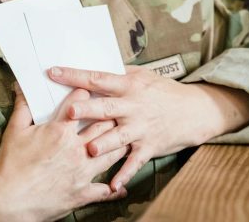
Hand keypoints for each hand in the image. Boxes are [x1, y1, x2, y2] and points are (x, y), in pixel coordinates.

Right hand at [0, 86, 127, 220]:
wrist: (10, 200)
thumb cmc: (11, 165)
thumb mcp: (14, 131)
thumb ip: (23, 107)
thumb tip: (21, 86)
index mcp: (61, 131)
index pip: (80, 104)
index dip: (86, 93)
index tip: (91, 89)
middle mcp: (77, 149)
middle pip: (103, 126)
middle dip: (111, 116)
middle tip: (117, 109)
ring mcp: (82, 171)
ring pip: (111, 154)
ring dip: (120, 145)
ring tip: (126, 139)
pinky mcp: (83, 192)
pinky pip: (104, 190)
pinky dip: (114, 189)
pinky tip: (120, 187)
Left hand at [48, 65, 248, 191]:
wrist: (194, 110)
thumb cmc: (163, 91)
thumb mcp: (142, 76)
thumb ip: (117, 73)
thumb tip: (92, 64)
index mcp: (128, 85)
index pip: (98, 78)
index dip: (76, 75)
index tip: (54, 72)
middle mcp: (133, 106)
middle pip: (107, 107)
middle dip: (89, 110)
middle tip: (70, 113)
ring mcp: (141, 127)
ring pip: (119, 136)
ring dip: (104, 144)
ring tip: (89, 149)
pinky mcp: (149, 146)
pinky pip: (135, 162)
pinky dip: (125, 174)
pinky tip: (113, 184)